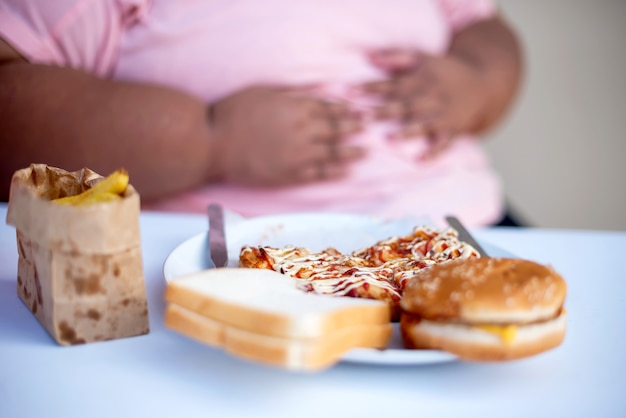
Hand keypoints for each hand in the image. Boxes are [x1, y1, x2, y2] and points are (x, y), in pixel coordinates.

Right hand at [210, 86, 364, 186]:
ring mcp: (298, 155)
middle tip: (369, 128)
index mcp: (296, 108)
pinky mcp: (289, 175)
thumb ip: (292, 94)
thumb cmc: (234, 112)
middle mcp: (303, 132)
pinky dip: (335, 172)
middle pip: (335, 130)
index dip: (346, 110)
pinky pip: (319, 174)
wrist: (215, 142)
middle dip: (354, 128)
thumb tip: (315, 92)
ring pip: (332, 153)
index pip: (329, 108)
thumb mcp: (264, 92)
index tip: (359, 111)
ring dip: (351, 152)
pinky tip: (346, 171)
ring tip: (365, 152)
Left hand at [361, 49, 487, 157]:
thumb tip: (367, 57)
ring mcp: (443, 115)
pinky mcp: (452, 130)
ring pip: (423, 124)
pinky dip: (433, 152)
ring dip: (406, 131)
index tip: (349, 92)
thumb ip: (395, 57)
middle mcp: (431, 97)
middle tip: (362, 117)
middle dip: (383, 111)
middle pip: (404, 105)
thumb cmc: (444, 71)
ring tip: (389, 138)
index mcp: (420, 79)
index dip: (370, 88)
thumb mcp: (423, 58)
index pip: (391, 84)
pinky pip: (443, 143)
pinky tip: (420, 161)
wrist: (482, 84)